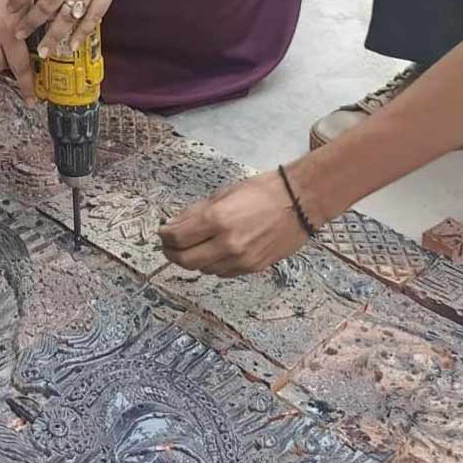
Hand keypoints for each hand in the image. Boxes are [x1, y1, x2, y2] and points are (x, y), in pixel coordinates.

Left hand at [5, 0, 127, 56]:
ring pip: (69, 15)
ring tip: (44, 51)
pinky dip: (82, 33)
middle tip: (19, 36)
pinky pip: (93, 17)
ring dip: (55, 35)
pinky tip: (71, 45)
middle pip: (47, 4)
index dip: (18, 0)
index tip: (9, 12)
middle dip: (31, 23)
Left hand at [158, 170, 308, 275]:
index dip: (164, 235)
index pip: (177, 237)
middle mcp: (227, 244)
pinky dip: (212, 264)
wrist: (300, 202)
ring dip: (193, 259)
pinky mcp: (253, 268)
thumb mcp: (224, 194)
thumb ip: (196, 212)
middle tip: (169, 244)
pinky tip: (213, 252)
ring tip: (192, 246)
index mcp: (217, 220)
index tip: (162, 231)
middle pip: (185, 260)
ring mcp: (240, 260)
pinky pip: (222, 272)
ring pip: (203, 269)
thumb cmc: (262, 190)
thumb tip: (173, 225)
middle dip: (171, 253)